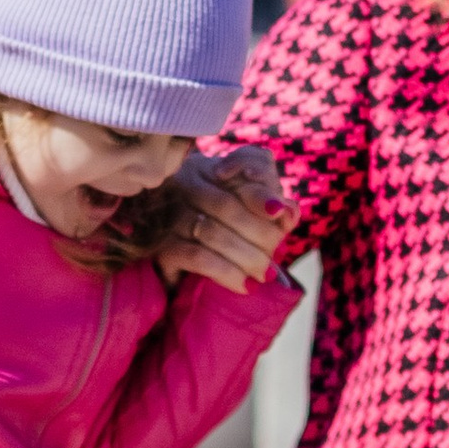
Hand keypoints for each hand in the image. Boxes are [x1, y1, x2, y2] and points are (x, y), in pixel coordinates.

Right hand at [160, 146, 293, 293]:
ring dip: (246, 256)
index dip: (262, 189)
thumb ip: (271, 209)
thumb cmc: (225, 244)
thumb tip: (287, 211)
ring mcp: (168, 215)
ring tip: (263, 275)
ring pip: (212, 232)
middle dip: (260, 234)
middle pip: (227, 204)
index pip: (242, 163)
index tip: (279, 212)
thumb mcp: (252, 220)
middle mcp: (184, 183)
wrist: (185, 280)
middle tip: (275, 256)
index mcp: (210, 169)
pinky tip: (243, 285)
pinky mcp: (160, 248)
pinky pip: (197, 257)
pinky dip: (226, 272)